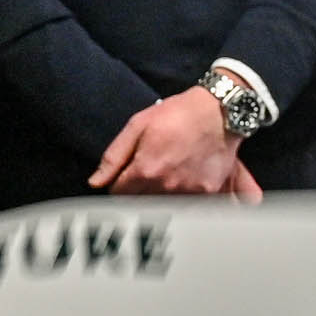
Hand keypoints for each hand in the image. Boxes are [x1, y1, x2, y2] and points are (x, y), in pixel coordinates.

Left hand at [91, 87, 260, 200]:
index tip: (125, 175)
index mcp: (144, 170)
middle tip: (148, 172)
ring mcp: (187, 191)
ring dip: (161, 195)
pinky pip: (189, 203)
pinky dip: (184, 195)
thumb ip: (114, 157)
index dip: (119, 183)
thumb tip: (95, 183)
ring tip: (168, 173)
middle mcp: (165, 185)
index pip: (118, 193)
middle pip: (140, 203)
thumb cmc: (178, 113)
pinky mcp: (207, 192)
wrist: (220, 110)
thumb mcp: (138, 125)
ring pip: (164, 205)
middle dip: (138, 191)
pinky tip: (186, 178)